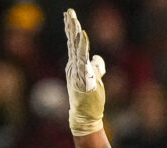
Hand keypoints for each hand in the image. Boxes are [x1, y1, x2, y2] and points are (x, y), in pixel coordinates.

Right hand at [64, 8, 105, 135]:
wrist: (85, 115)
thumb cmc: (89, 99)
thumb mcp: (94, 79)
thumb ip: (96, 67)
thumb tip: (97, 59)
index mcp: (76, 65)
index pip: (73, 43)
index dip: (72, 29)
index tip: (69, 15)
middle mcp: (74, 66)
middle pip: (72, 43)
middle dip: (70, 27)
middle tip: (69, 12)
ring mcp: (77, 72)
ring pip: (76, 49)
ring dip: (75, 35)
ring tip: (74, 21)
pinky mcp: (81, 78)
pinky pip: (82, 60)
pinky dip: (82, 48)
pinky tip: (83, 37)